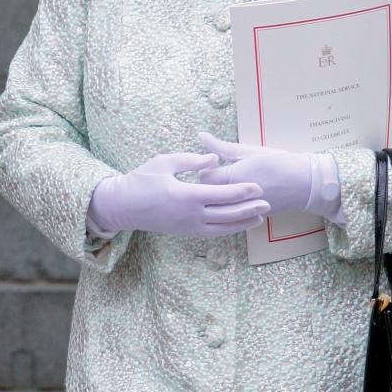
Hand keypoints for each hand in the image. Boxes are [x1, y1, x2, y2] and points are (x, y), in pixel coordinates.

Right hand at [86, 150, 270, 238]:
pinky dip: (228, 229)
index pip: (221, 194)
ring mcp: (188, 227)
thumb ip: (191, 160)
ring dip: (242, 223)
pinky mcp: (185, 232)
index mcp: (185, 196)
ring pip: (222, 228)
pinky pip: (212, 233)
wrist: (123, 206)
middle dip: (248, 209)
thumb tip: (214, 159)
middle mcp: (189, 215)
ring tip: (260, 217)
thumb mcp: (165, 162)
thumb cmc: (142, 179)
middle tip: (268, 203)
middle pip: (226, 214)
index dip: (241, 191)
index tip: (258, 187)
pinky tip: (239, 224)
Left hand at [195, 131, 312, 214]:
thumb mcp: (249, 151)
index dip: (206, 168)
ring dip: (218, 196)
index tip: (215, 163)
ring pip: (217, 207)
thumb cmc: (279, 162)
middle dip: (209, 184)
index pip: (204, 177)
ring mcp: (243, 210)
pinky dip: (229, 205)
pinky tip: (237, 195)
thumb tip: (201, 135)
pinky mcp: (249, 217)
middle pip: (207, 194)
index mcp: (235, 177)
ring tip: (228, 185)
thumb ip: (222, 147)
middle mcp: (237, 197)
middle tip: (220, 173)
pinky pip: (229, 214)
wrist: (306, 183)